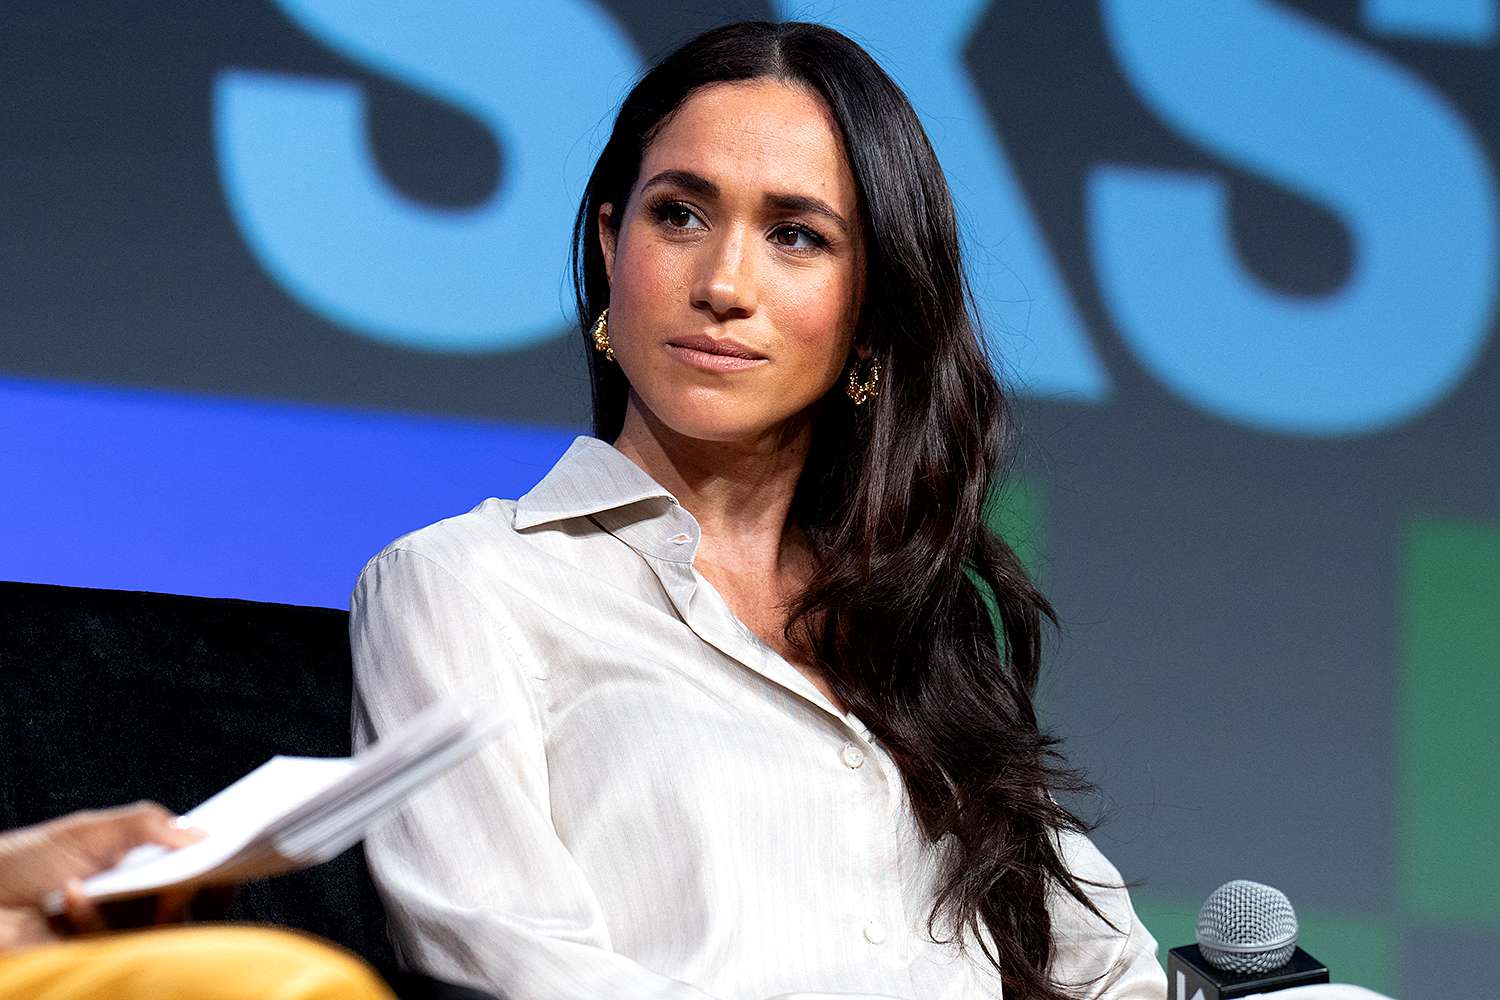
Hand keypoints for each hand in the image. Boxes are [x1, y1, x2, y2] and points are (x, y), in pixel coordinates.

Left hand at [0, 801, 204, 951]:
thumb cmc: (32, 858)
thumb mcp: (92, 829)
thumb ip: (148, 824)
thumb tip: (202, 832)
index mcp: (145, 874)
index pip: (199, 879)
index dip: (221, 875)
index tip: (233, 861)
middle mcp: (137, 909)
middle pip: (192, 912)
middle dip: (198, 895)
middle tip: (195, 880)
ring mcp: (116, 938)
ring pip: (159, 934)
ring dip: (152, 908)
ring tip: (137, 884)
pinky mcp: (92, 960)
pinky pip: (111, 945)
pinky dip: (92, 916)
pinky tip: (71, 892)